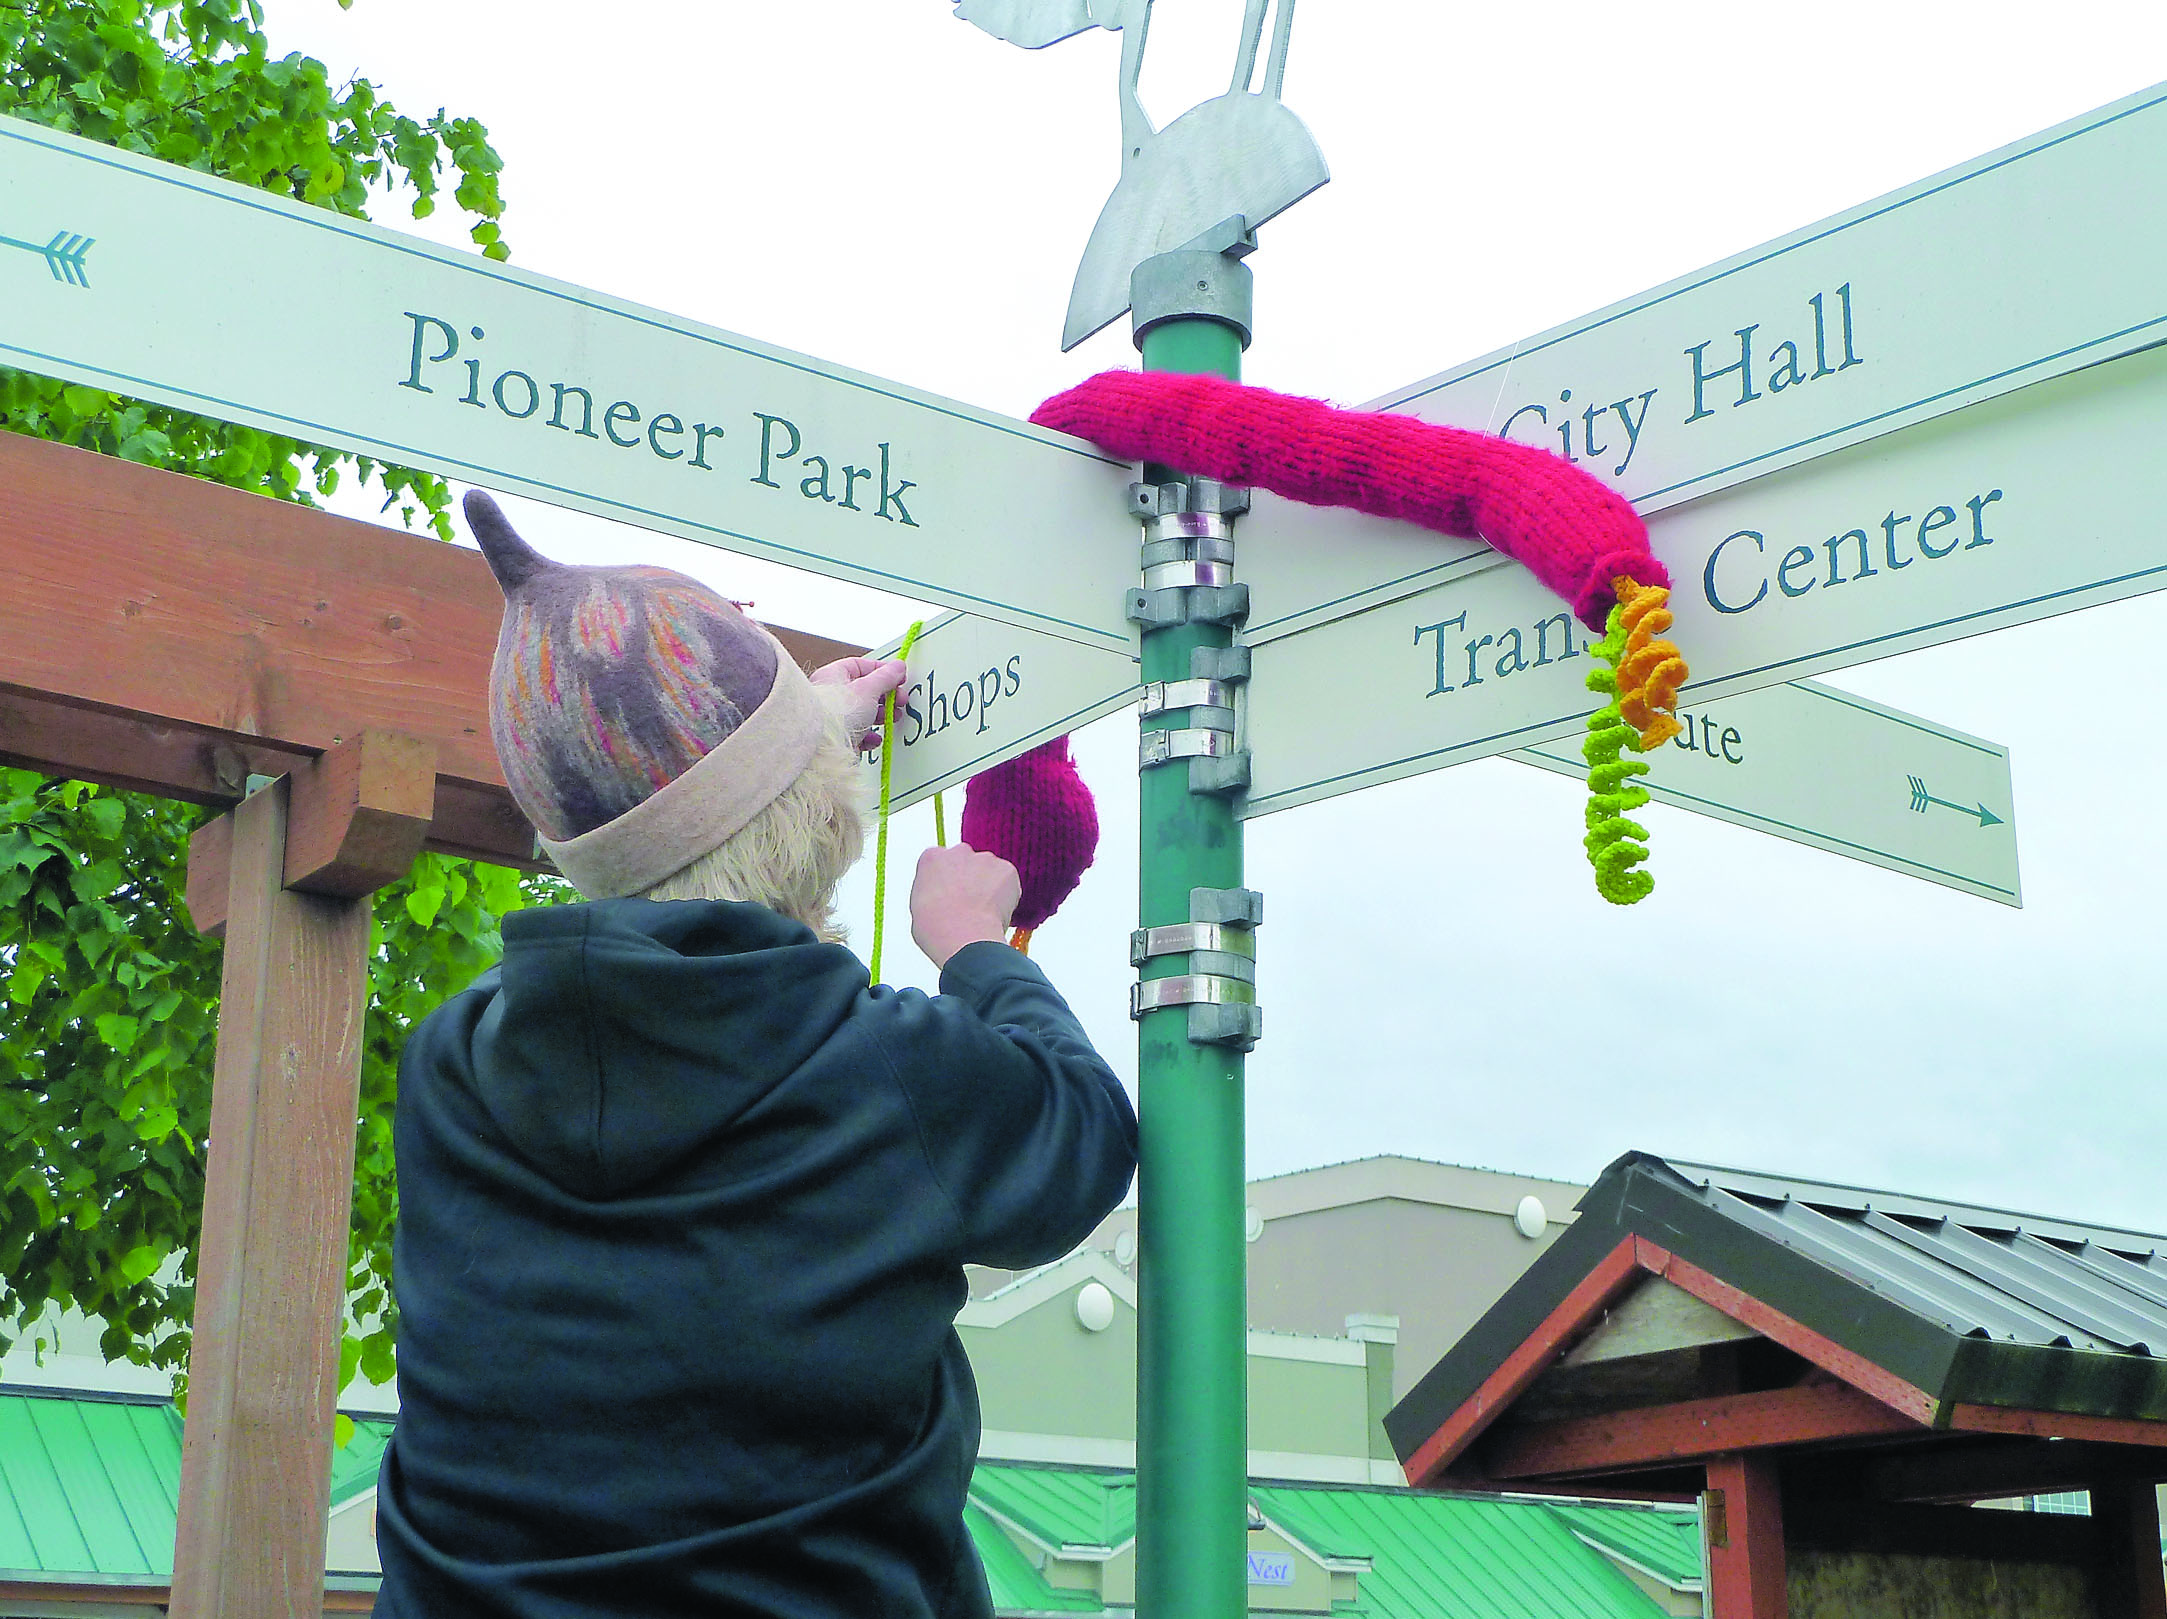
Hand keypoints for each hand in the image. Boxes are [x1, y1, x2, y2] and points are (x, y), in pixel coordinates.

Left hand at [810, 656, 907, 750]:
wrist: (823, 746)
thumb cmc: (836, 713)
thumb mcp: (868, 689)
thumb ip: (885, 677)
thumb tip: (897, 667)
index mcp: (833, 676)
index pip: (861, 666)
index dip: (882, 670)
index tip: (898, 676)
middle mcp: (832, 695)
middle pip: (865, 690)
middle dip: (885, 696)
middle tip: (898, 700)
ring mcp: (836, 718)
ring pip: (863, 713)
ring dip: (881, 716)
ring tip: (890, 718)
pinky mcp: (839, 737)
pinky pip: (858, 733)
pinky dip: (870, 735)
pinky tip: (874, 737)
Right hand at [910, 843, 1020, 968]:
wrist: (962, 936)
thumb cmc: (937, 927)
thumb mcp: (919, 905)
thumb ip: (932, 891)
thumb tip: (941, 899)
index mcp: (932, 858)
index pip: (942, 861)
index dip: (948, 880)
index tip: (950, 894)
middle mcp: (958, 852)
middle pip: (967, 862)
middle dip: (969, 879)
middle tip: (969, 904)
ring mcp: (984, 859)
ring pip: (990, 870)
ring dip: (989, 886)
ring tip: (983, 912)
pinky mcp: (1006, 869)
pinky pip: (1008, 880)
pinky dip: (1007, 893)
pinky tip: (996, 911)